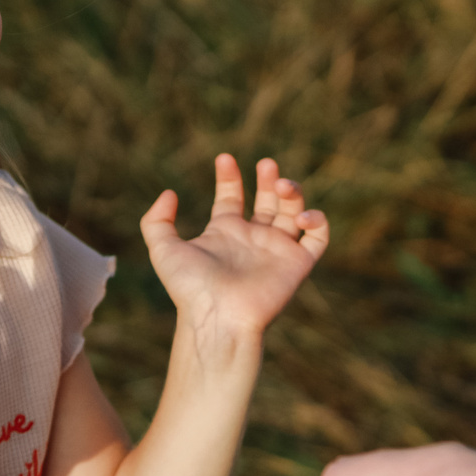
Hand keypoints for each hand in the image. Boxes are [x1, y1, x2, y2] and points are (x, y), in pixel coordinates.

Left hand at [140, 155, 328, 354]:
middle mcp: (253, 239)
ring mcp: (277, 251)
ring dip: (293, 193)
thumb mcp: (163, 249)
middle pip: (268, 200)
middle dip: (269, 179)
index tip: (224, 159)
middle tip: (266, 164)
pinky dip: (317, 221)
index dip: (229, 177)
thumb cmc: (191, 288)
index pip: (231, 198)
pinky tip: (300, 216)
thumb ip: (157, 220)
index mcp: (225, 233)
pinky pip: (318, 238)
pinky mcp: (297, 264)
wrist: (218, 316)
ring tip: (281, 185)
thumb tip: (169, 193)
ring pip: (294, 212)